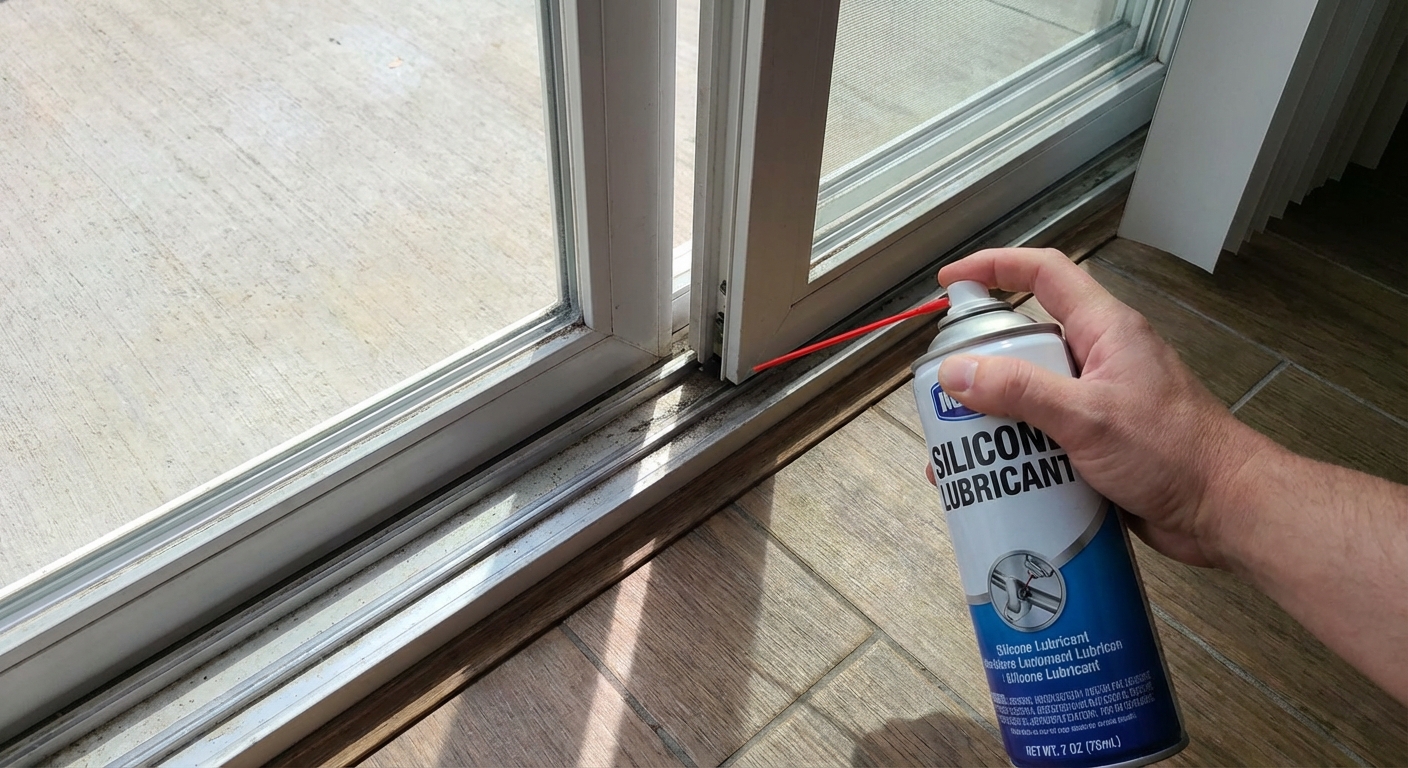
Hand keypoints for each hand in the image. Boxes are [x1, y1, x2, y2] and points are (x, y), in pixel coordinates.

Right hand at [925, 248, 1271, 568]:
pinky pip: (1045, 435)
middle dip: (981, 365)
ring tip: (958, 447)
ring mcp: (1101, 401)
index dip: (995, 266)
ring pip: (1032, 395)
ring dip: (994, 418)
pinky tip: (992, 480)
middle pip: (1026, 342)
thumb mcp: (1087, 417)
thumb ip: (1020, 392)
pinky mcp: (1100, 442)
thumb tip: (956, 373)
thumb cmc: (1173, 453)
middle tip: (945, 391)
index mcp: (1106, 330)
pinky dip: (1016, 452)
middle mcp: (1101, 358)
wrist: (1224, 510)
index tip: (951, 281)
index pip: (1044, 274)